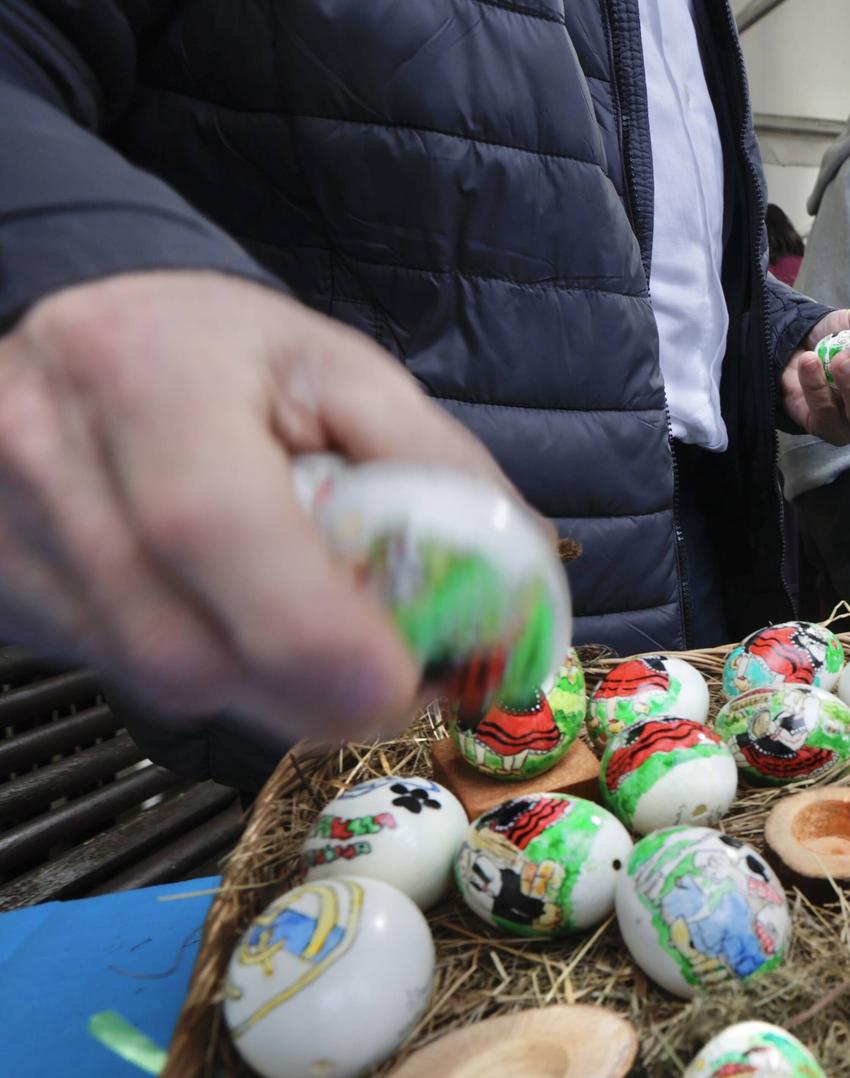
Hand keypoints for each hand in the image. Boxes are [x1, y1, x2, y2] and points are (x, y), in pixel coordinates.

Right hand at [0, 272, 514, 740]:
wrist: (76, 336)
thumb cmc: (224, 355)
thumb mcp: (343, 373)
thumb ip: (437, 470)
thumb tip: (521, 587)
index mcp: (147, 379)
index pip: (214, 528)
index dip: (319, 632)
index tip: (409, 675)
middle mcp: (50, 466)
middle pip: (187, 648)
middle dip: (320, 691)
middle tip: (402, 676)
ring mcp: (14, 545)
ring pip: (165, 686)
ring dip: (275, 692)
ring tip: (330, 638)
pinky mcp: (11, 601)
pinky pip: (135, 683)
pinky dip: (221, 679)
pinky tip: (249, 626)